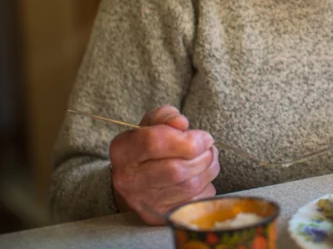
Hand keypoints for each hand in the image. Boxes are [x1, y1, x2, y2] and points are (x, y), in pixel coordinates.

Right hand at [109, 105, 218, 224]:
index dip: (186, 138)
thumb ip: (167, 116)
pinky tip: (201, 177)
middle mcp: (128, 180)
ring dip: (209, 169)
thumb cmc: (149, 146)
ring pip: (189, 186)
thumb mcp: (153, 123)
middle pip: (176, 169)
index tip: (203, 137)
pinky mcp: (159, 216)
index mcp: (123, 150)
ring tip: (208, 159)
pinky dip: (206, 186)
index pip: (154, 142)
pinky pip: (195, 201)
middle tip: (208, 148)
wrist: (137, 179)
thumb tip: (181, 124)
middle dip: (203, 155)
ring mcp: (143, 202)